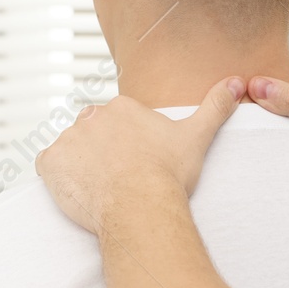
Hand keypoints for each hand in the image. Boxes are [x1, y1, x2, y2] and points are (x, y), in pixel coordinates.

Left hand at [34, 77, 242, 233]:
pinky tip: (81, 190)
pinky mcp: (50, 163)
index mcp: (122, 106)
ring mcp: (68, 139)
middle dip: (102, 153)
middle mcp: (91, 116)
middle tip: (121, 178)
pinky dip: (60, 178)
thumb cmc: (168, 174)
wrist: (140, 206)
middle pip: (93, 134)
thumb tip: (238, 82)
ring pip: (72, 150)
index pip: (117, 123)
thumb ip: (215, 106)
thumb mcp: (196, 136)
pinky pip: (49, 167)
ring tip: (103, 188)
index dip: (128, 146)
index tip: (138, 164)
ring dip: (82, 165)